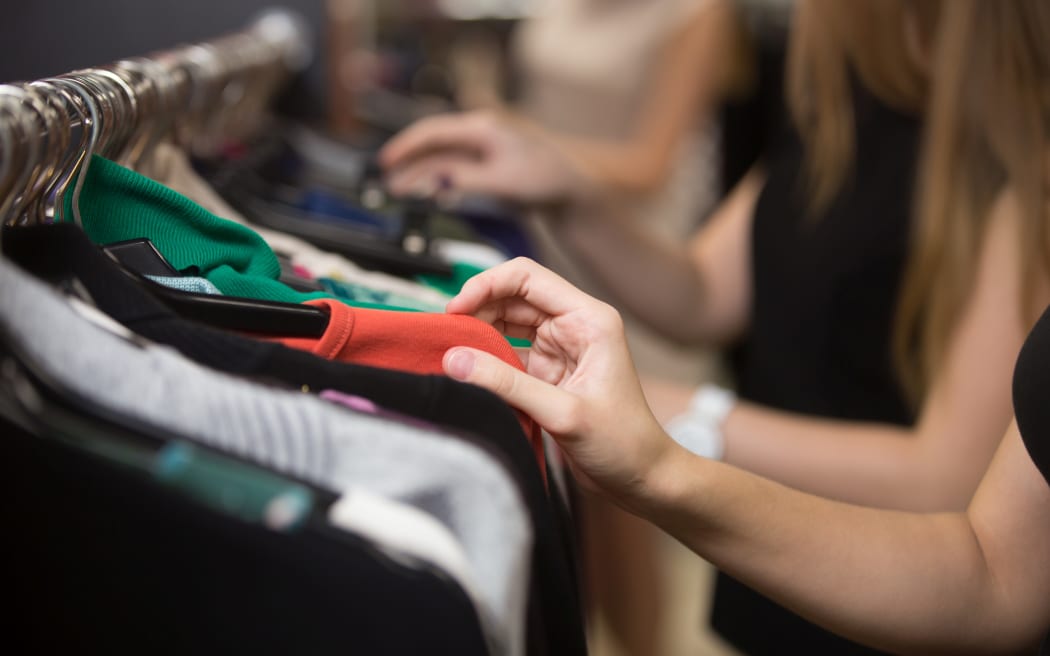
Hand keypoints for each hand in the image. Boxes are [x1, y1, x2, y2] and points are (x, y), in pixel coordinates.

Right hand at [378, 111, 593, 206]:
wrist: (568, 191)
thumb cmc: (543, 180)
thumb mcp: (503, 182)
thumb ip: (467, 179)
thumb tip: (435, 180)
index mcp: (482, 129)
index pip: (434, 132)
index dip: (406, 146)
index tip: (387, 161)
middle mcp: (479, 135)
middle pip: (433, 144)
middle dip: (408, 161)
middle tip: (386, 179)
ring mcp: (482, 150)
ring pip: (442, 159)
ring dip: (420, 173)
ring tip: (399, 190)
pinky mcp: (486, 166)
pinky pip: (454, 170)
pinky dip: (437, 180)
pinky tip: (428, 192)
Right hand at [441, 257, 680, 503]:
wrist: (641, 479)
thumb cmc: (624, 443)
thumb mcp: (563, 413)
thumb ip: (507, 385)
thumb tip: (455, 360)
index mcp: (589, 319)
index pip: (528, 278)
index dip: (487, 285)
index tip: (455, 309)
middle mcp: (574, 326)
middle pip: (512, 297)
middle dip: (476, 310)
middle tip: (444, 333)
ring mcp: (559, 349)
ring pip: (506, 324)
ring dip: (478, 334)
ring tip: (449, 350)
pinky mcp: (547, 374)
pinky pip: (507, 355)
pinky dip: (485, 361)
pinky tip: (465, 370)